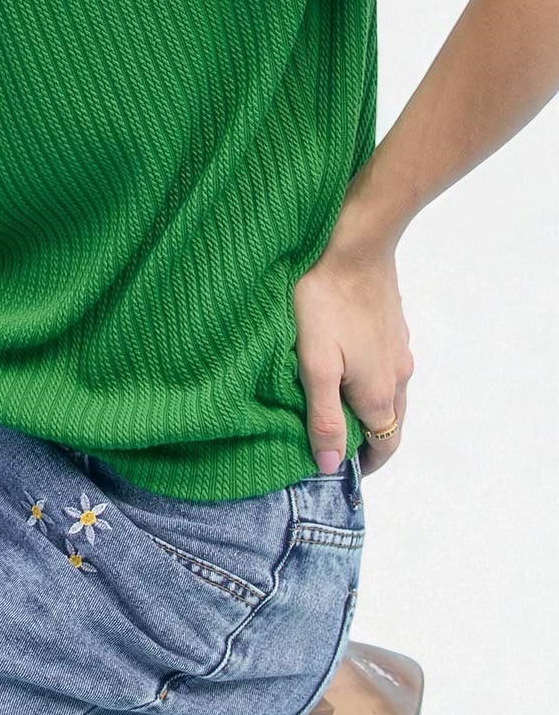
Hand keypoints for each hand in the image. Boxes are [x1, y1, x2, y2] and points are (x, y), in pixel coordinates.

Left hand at [292, 236, 412, 479]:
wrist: (354, 244)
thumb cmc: (326, 303)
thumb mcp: (314, 365)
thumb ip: (323, 416)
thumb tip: (330, 464)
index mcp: (379, 394)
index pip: (383, 446)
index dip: (365, 464)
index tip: (343, 470)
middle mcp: (398, 376)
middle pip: (390, 422)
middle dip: (368, 439)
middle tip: (337, 444)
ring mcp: (400, 348)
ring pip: (390, 391)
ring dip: (370, 407)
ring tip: (337, 406)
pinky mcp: (394, 325)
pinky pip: (386, 363)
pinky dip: (371, 377)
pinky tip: (347, 364)